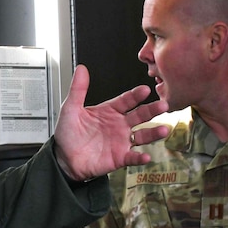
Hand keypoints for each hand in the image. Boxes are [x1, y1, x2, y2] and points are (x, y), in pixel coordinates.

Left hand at [52, 65, 168, 181]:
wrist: (64, 158)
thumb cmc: (68, 133)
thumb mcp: (71, 109)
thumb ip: (78, 89)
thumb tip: (81, 69)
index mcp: (109, 111)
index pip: (126, 100)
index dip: (136, 95)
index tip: (144, 90)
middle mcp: (119, 125)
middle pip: (140, 115)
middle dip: (152, 110)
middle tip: (163, 105)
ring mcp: (121, 141)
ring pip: (142, 135)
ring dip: (154, 133)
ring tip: (164, 130)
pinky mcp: (119, 157)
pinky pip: (133, 157)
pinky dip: (140, 158)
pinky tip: (146, 156)